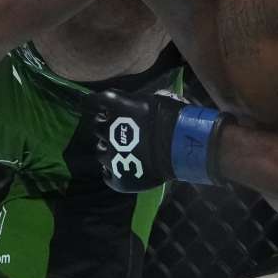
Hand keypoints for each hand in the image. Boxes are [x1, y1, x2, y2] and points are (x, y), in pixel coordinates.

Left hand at [84, 90, 230, 191]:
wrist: (183, 148)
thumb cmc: (174, 118)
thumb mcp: (159, 99)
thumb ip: (142, 101)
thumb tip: (142, 101)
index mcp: (116, 108)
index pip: (94, 101)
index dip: (93, 103)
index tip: (96, 106)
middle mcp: (108, 131)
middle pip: (97, 128)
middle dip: (105, 127)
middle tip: (115, 129)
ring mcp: (112, 157)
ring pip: (100, 152)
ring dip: (109, 150)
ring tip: (121, 152)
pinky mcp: (119, 178)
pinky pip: (108, 176)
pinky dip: (112, 172)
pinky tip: (122, 170)